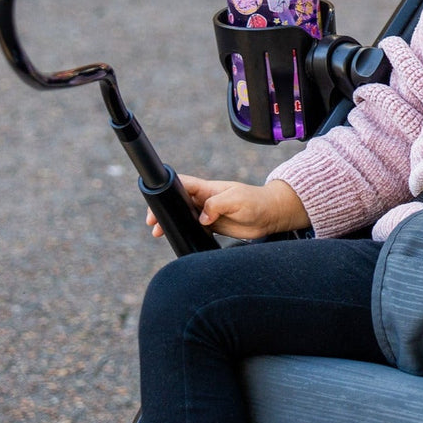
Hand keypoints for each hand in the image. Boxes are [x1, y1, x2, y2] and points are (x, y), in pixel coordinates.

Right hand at [146, 175, 309, 239]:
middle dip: (163, 210)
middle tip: (152, 224)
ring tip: (158, 233)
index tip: (156, 203)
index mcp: (208, 189)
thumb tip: (201, 218)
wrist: (270, 215)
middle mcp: (205, 200)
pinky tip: (177, 237)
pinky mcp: (213, 226)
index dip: (167, 191)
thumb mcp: (236, 199)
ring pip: (183, 216)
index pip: (182, 185)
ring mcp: (208, 213)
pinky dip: (184, 232)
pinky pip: (194, 228)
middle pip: (177, 202)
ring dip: (171, 223)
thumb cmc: (256, 201)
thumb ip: (217, 205)